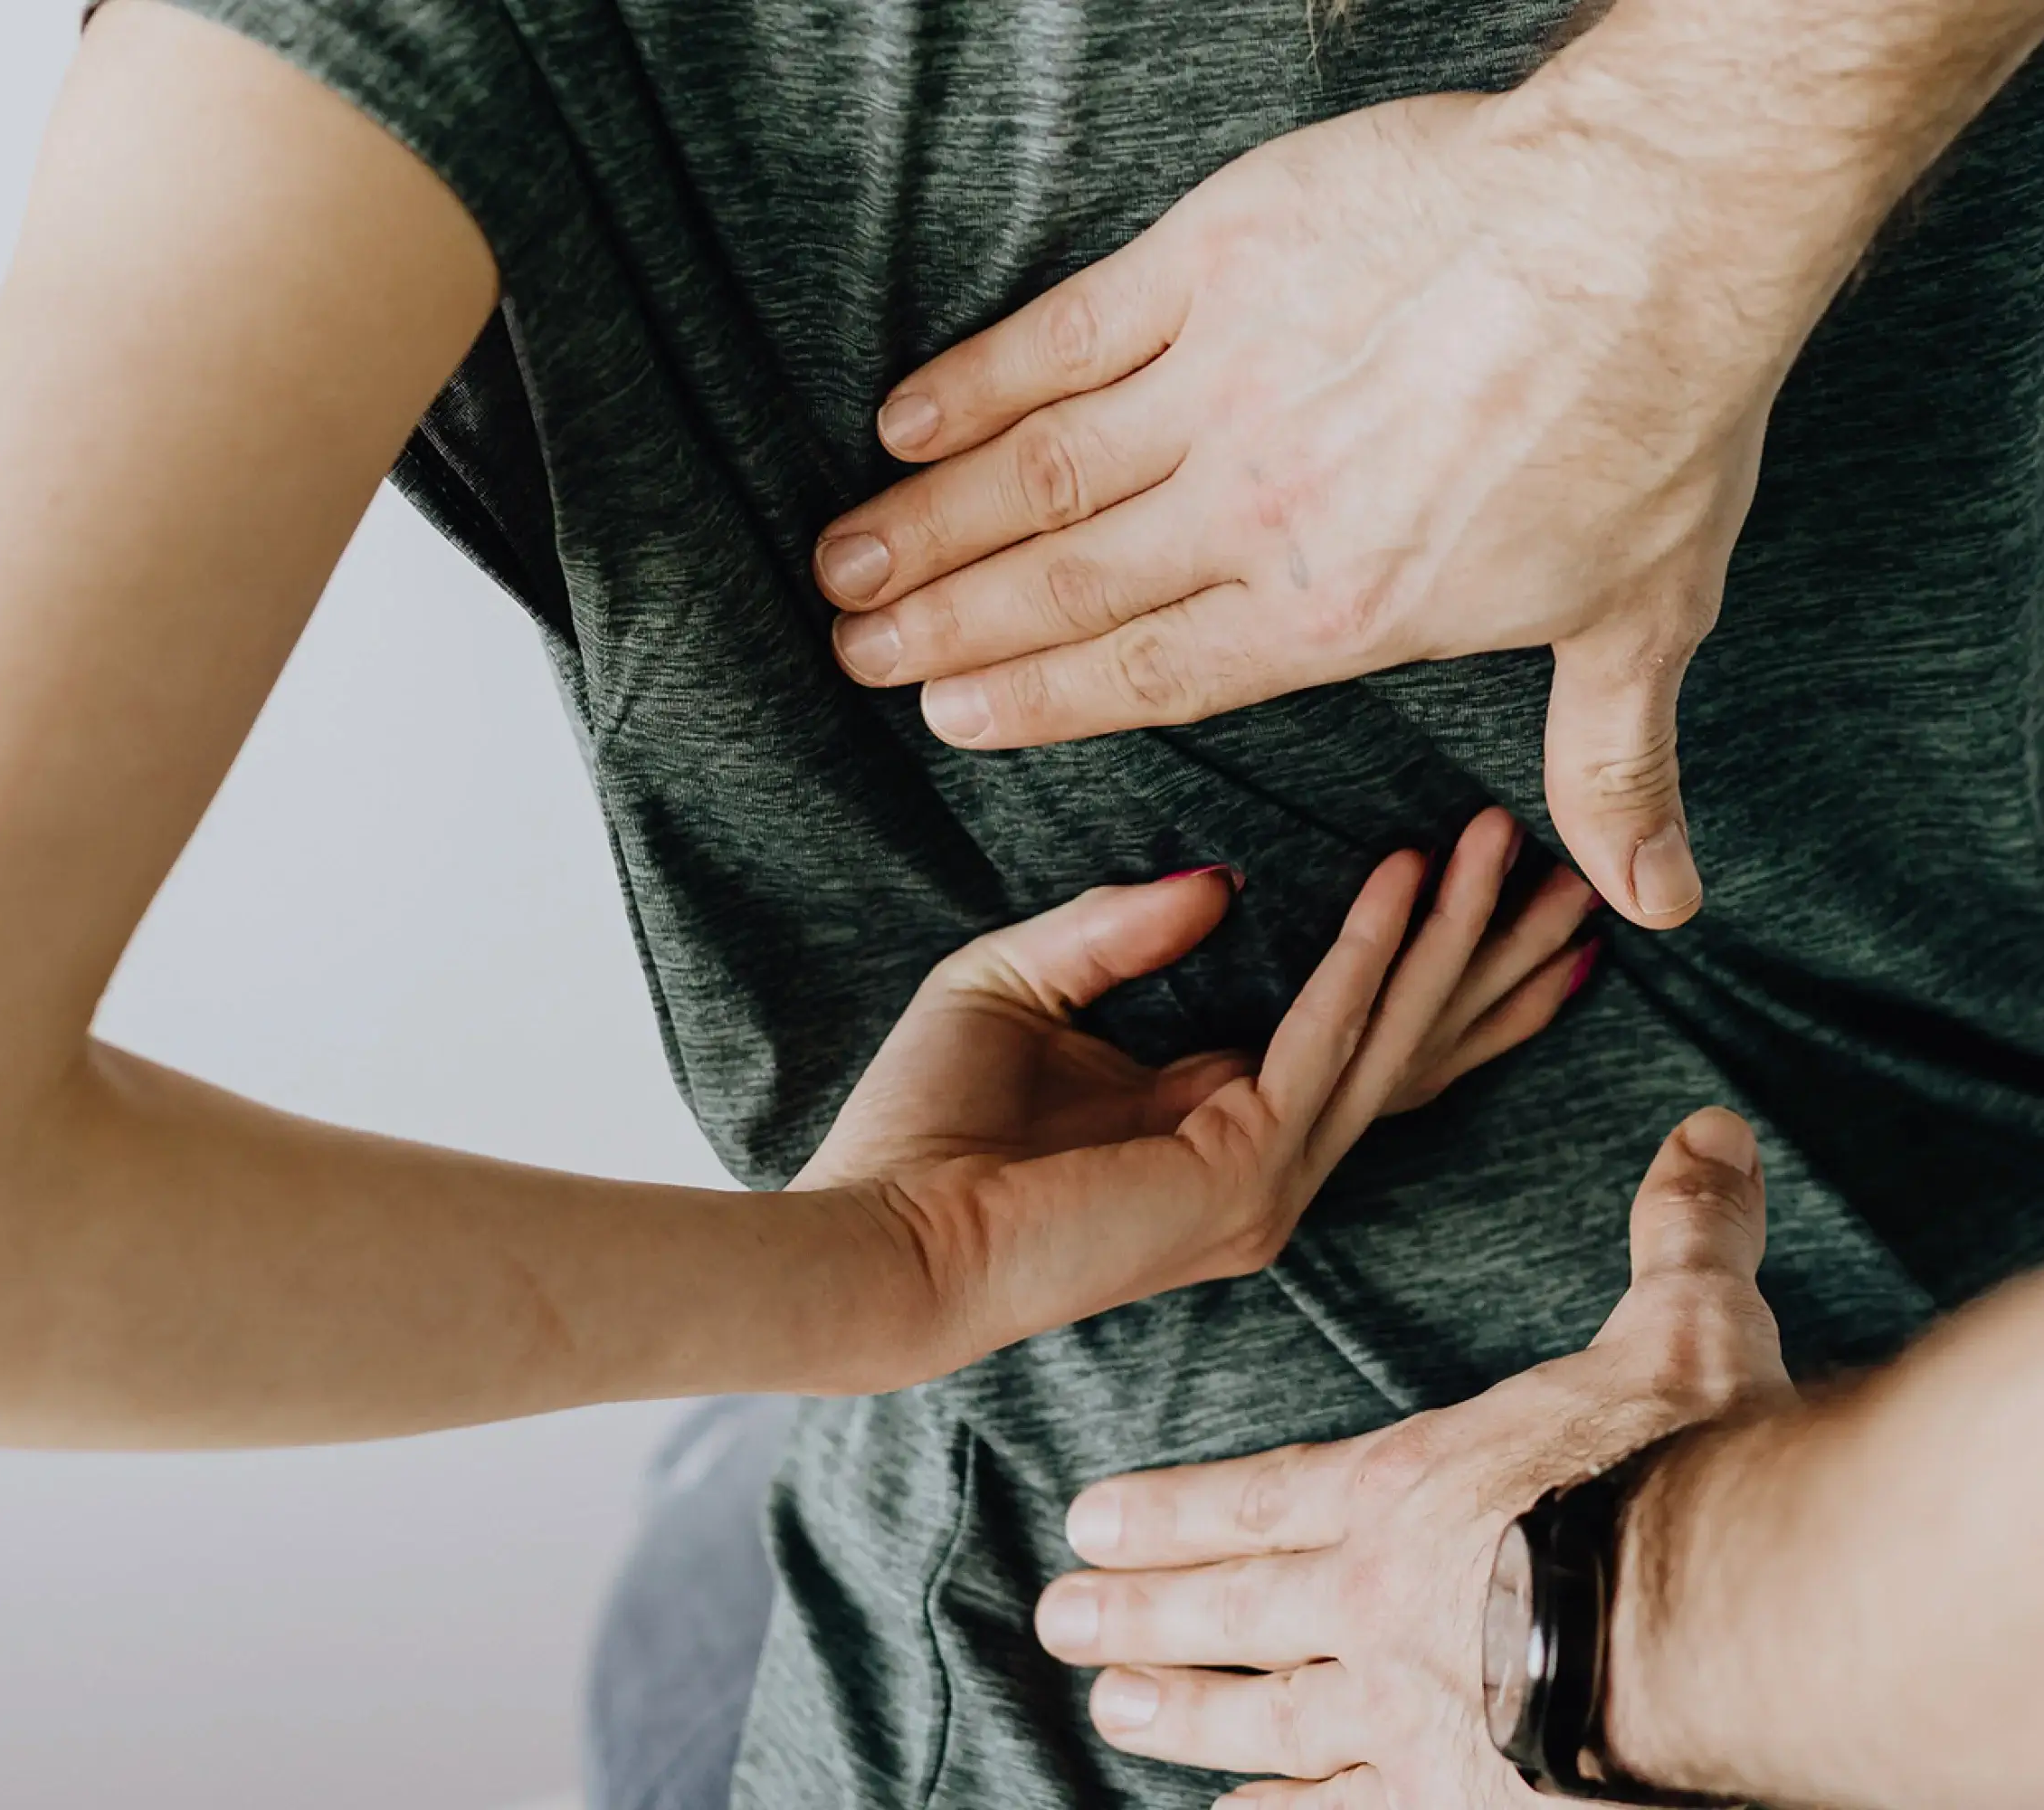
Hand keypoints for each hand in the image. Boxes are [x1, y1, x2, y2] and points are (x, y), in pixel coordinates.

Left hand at [801, 808, 1599, 1379]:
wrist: (877, 1234)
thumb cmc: (921, 1127)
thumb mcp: (1019, 984)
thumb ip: (1119, 929)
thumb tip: (1222, 879)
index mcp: (1214, 1122)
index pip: (1359, 1040)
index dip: (1434, 966)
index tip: (1497, 883)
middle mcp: (1261, 1163)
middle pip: (1413, 1046)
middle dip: (1496, 957)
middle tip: (1580, 873)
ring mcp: (1263, 1181)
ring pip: (1392, 1038)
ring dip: (1458, 936)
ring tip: (1514, 842)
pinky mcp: (1241, 1175)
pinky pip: (1325, 1041)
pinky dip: (1368, 954)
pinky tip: (1407, 877)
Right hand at [815, 88, 1814, 930]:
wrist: (1658, 226)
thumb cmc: (1656, 419)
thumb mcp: (1644, 614)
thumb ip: (1607, 764)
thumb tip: (1653, 900)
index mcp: (1332, 614)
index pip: (1145, 674)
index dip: (1031, 701)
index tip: (945, 713)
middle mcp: (1251, 515)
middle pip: (1061, 586)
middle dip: (941, 625)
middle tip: (853, 650)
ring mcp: (1222, 386)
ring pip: (1038, 475)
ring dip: (928, 523)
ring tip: (842, 561)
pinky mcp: (1214, 262)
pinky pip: (1063, 336)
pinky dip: (975, 382)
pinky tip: (903, 420)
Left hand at [1032, 1107, 1790, 1808]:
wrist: (1726, 1618)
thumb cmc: (1691, 1470)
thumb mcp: (1683, 1333)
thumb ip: (1680, 1238)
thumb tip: (1708, 1133)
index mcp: (1412, 1491)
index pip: (1262, 1499)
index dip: (1173, 1511)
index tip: (1089, 1519)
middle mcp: (1379, 1604)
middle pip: (1233, 1610)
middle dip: (1140, 1613)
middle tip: (1057, 1622)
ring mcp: (1405, 1715)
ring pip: (1266, 1720)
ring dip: (1184, 1717)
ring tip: (1111, 1718)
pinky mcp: (1449, 1804)